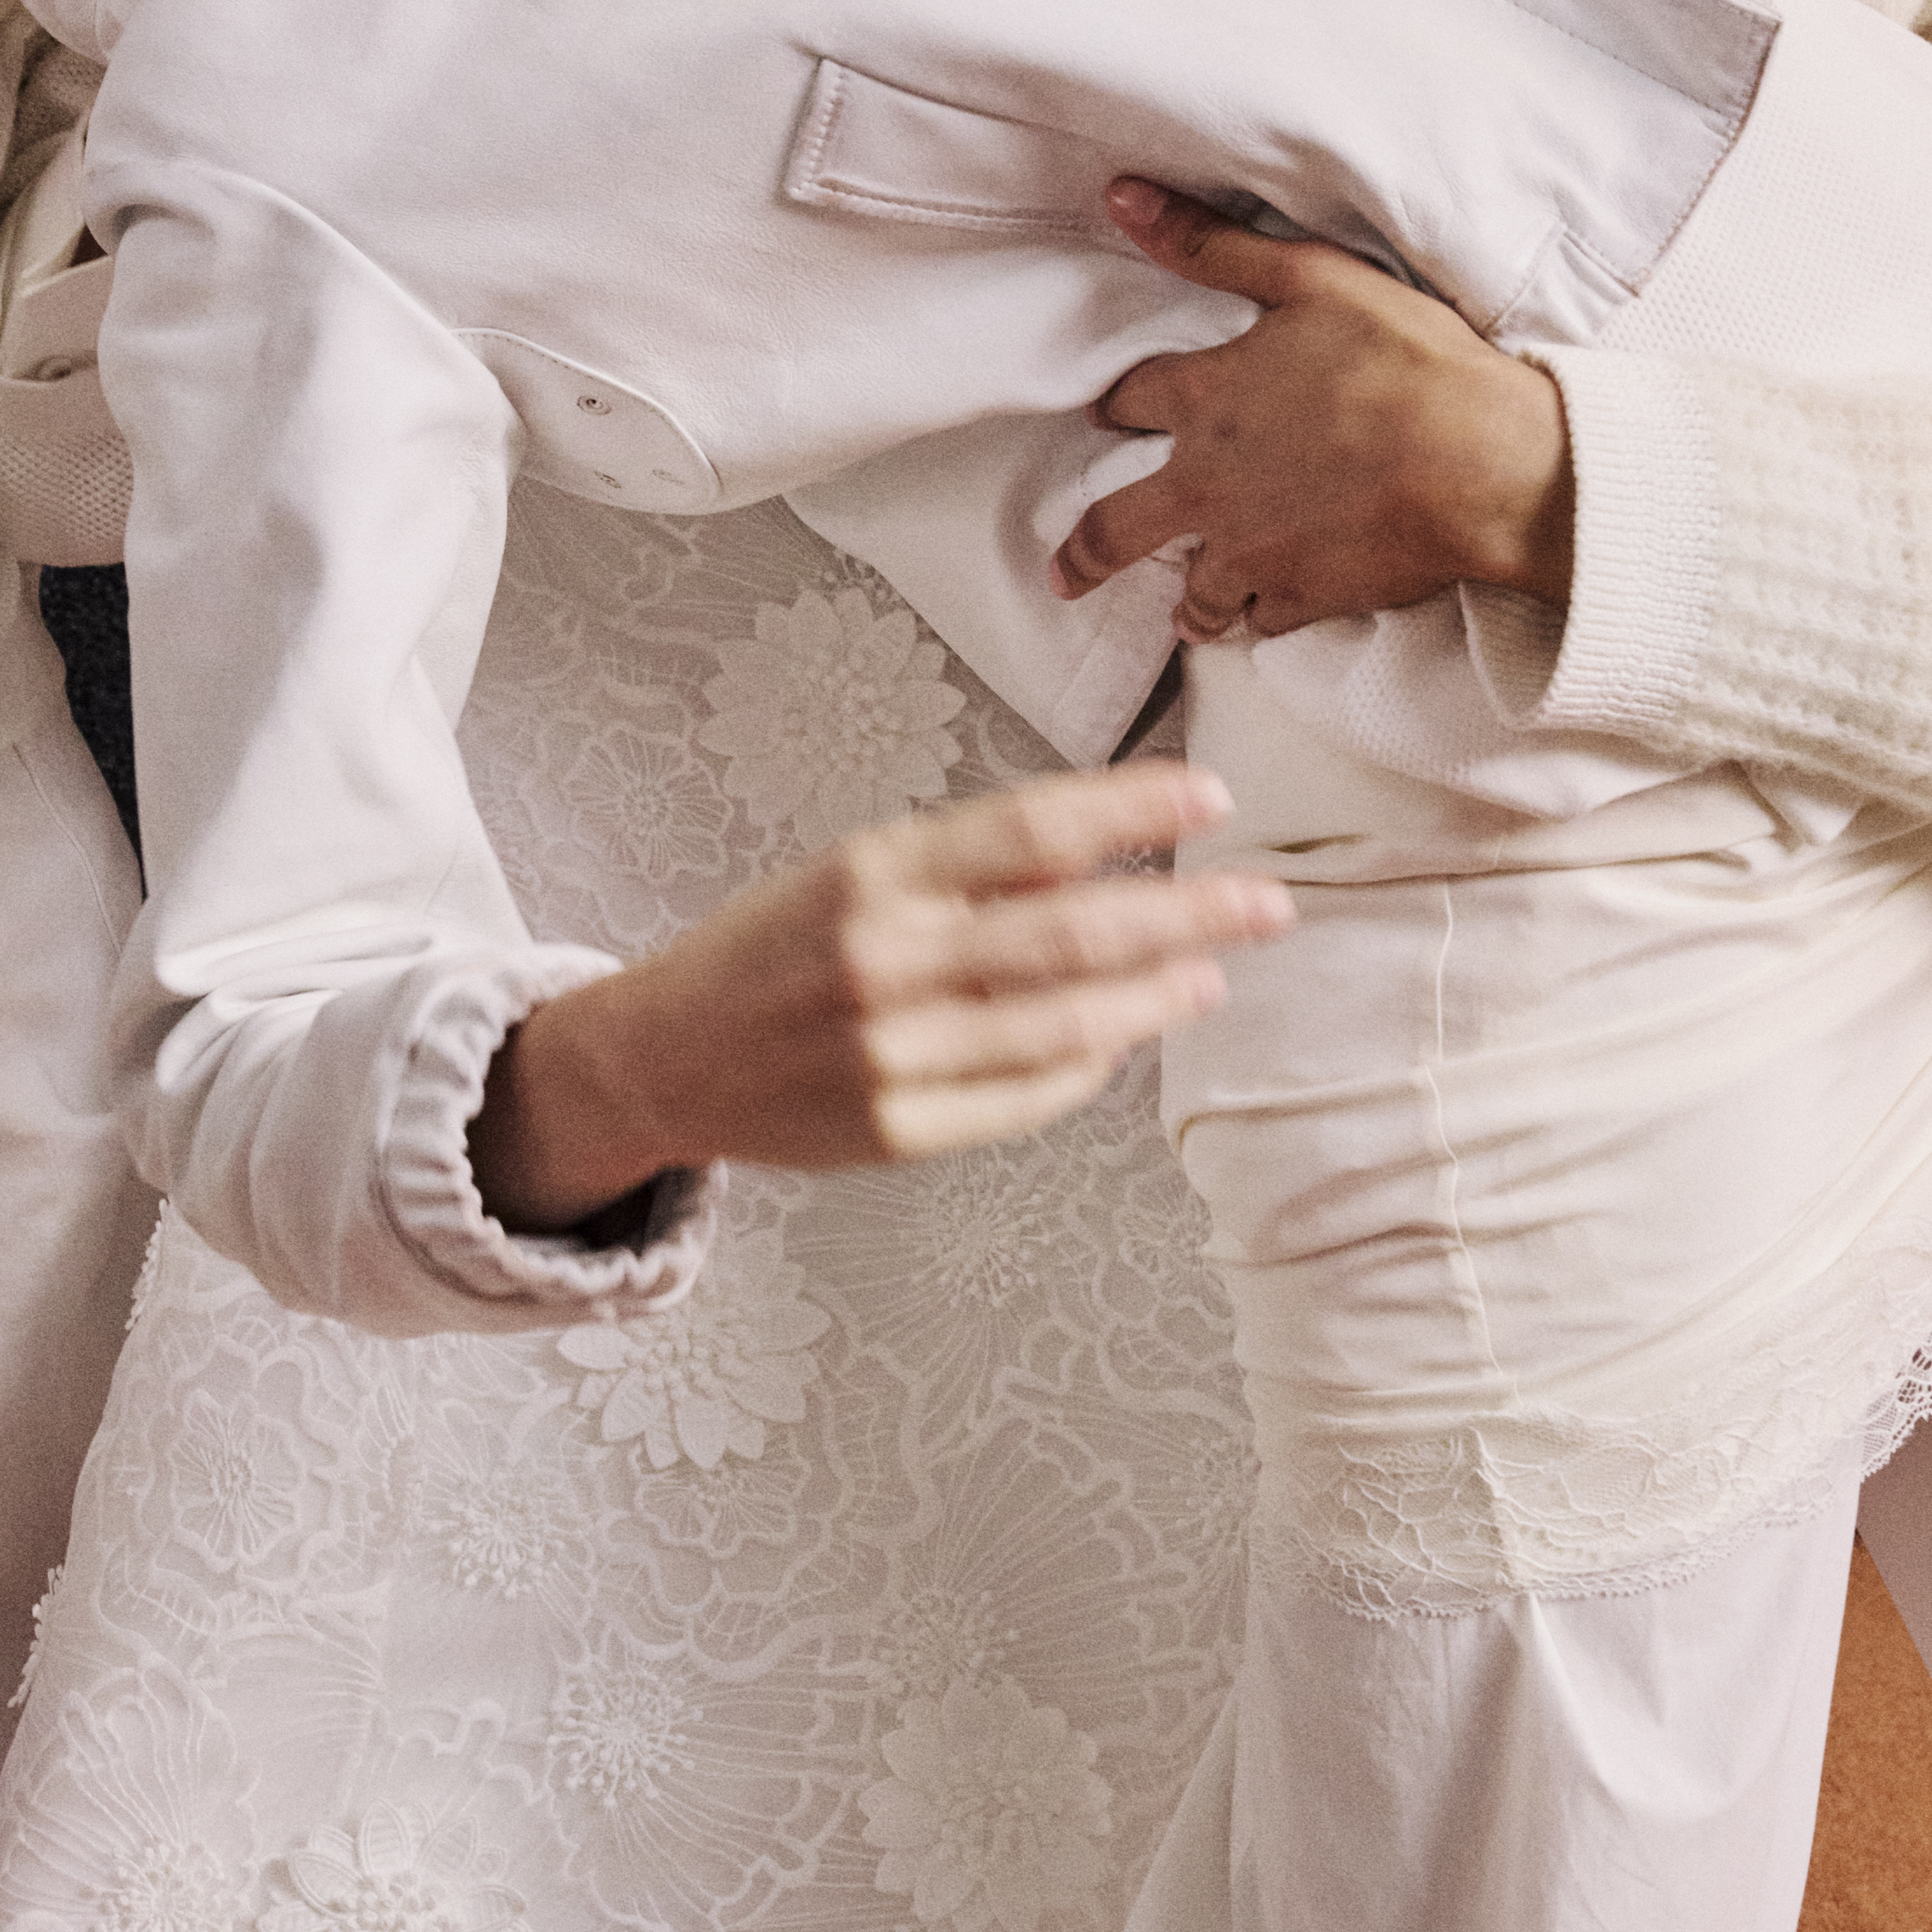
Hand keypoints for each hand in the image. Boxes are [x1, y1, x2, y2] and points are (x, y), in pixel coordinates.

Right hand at [471, 760, 1290, 1230]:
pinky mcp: (895, 1131)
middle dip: (1187, 916)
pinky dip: (1086, 1065)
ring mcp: (890, 1055)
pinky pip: (1025, 1097)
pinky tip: (1121, 1037)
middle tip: (1267, 904)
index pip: (1033, 830)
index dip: (1134, 811)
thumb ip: (973, 869)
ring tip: (1211, 976)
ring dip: (1155, 998)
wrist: (664, 1056)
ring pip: (1064, 1025)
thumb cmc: (776, 948)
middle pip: (1072, 932)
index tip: (1214, 800)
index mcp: (872, 874)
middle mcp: (882, 961)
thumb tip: (1108, 856)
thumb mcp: (859, 873)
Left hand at [1049, 183, 1572, 644]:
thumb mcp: (1310, 277)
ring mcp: (1253, 552)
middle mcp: (1209, 486)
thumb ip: (1212, 245)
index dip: (1117, 404)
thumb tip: (1121, 199)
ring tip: (1183, 614)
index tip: (1105, 414)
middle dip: (1087, 552)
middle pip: (1121, 528)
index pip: (1132, 400)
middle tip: (1065, 573)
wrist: (1481, 462)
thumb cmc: (1405, 361)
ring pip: (1195, 591)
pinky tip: (1263, 618)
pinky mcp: (1304, 597)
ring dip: (1186, 600)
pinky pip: (1263, 621)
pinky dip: (1260, 620)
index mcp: (1206, 401)